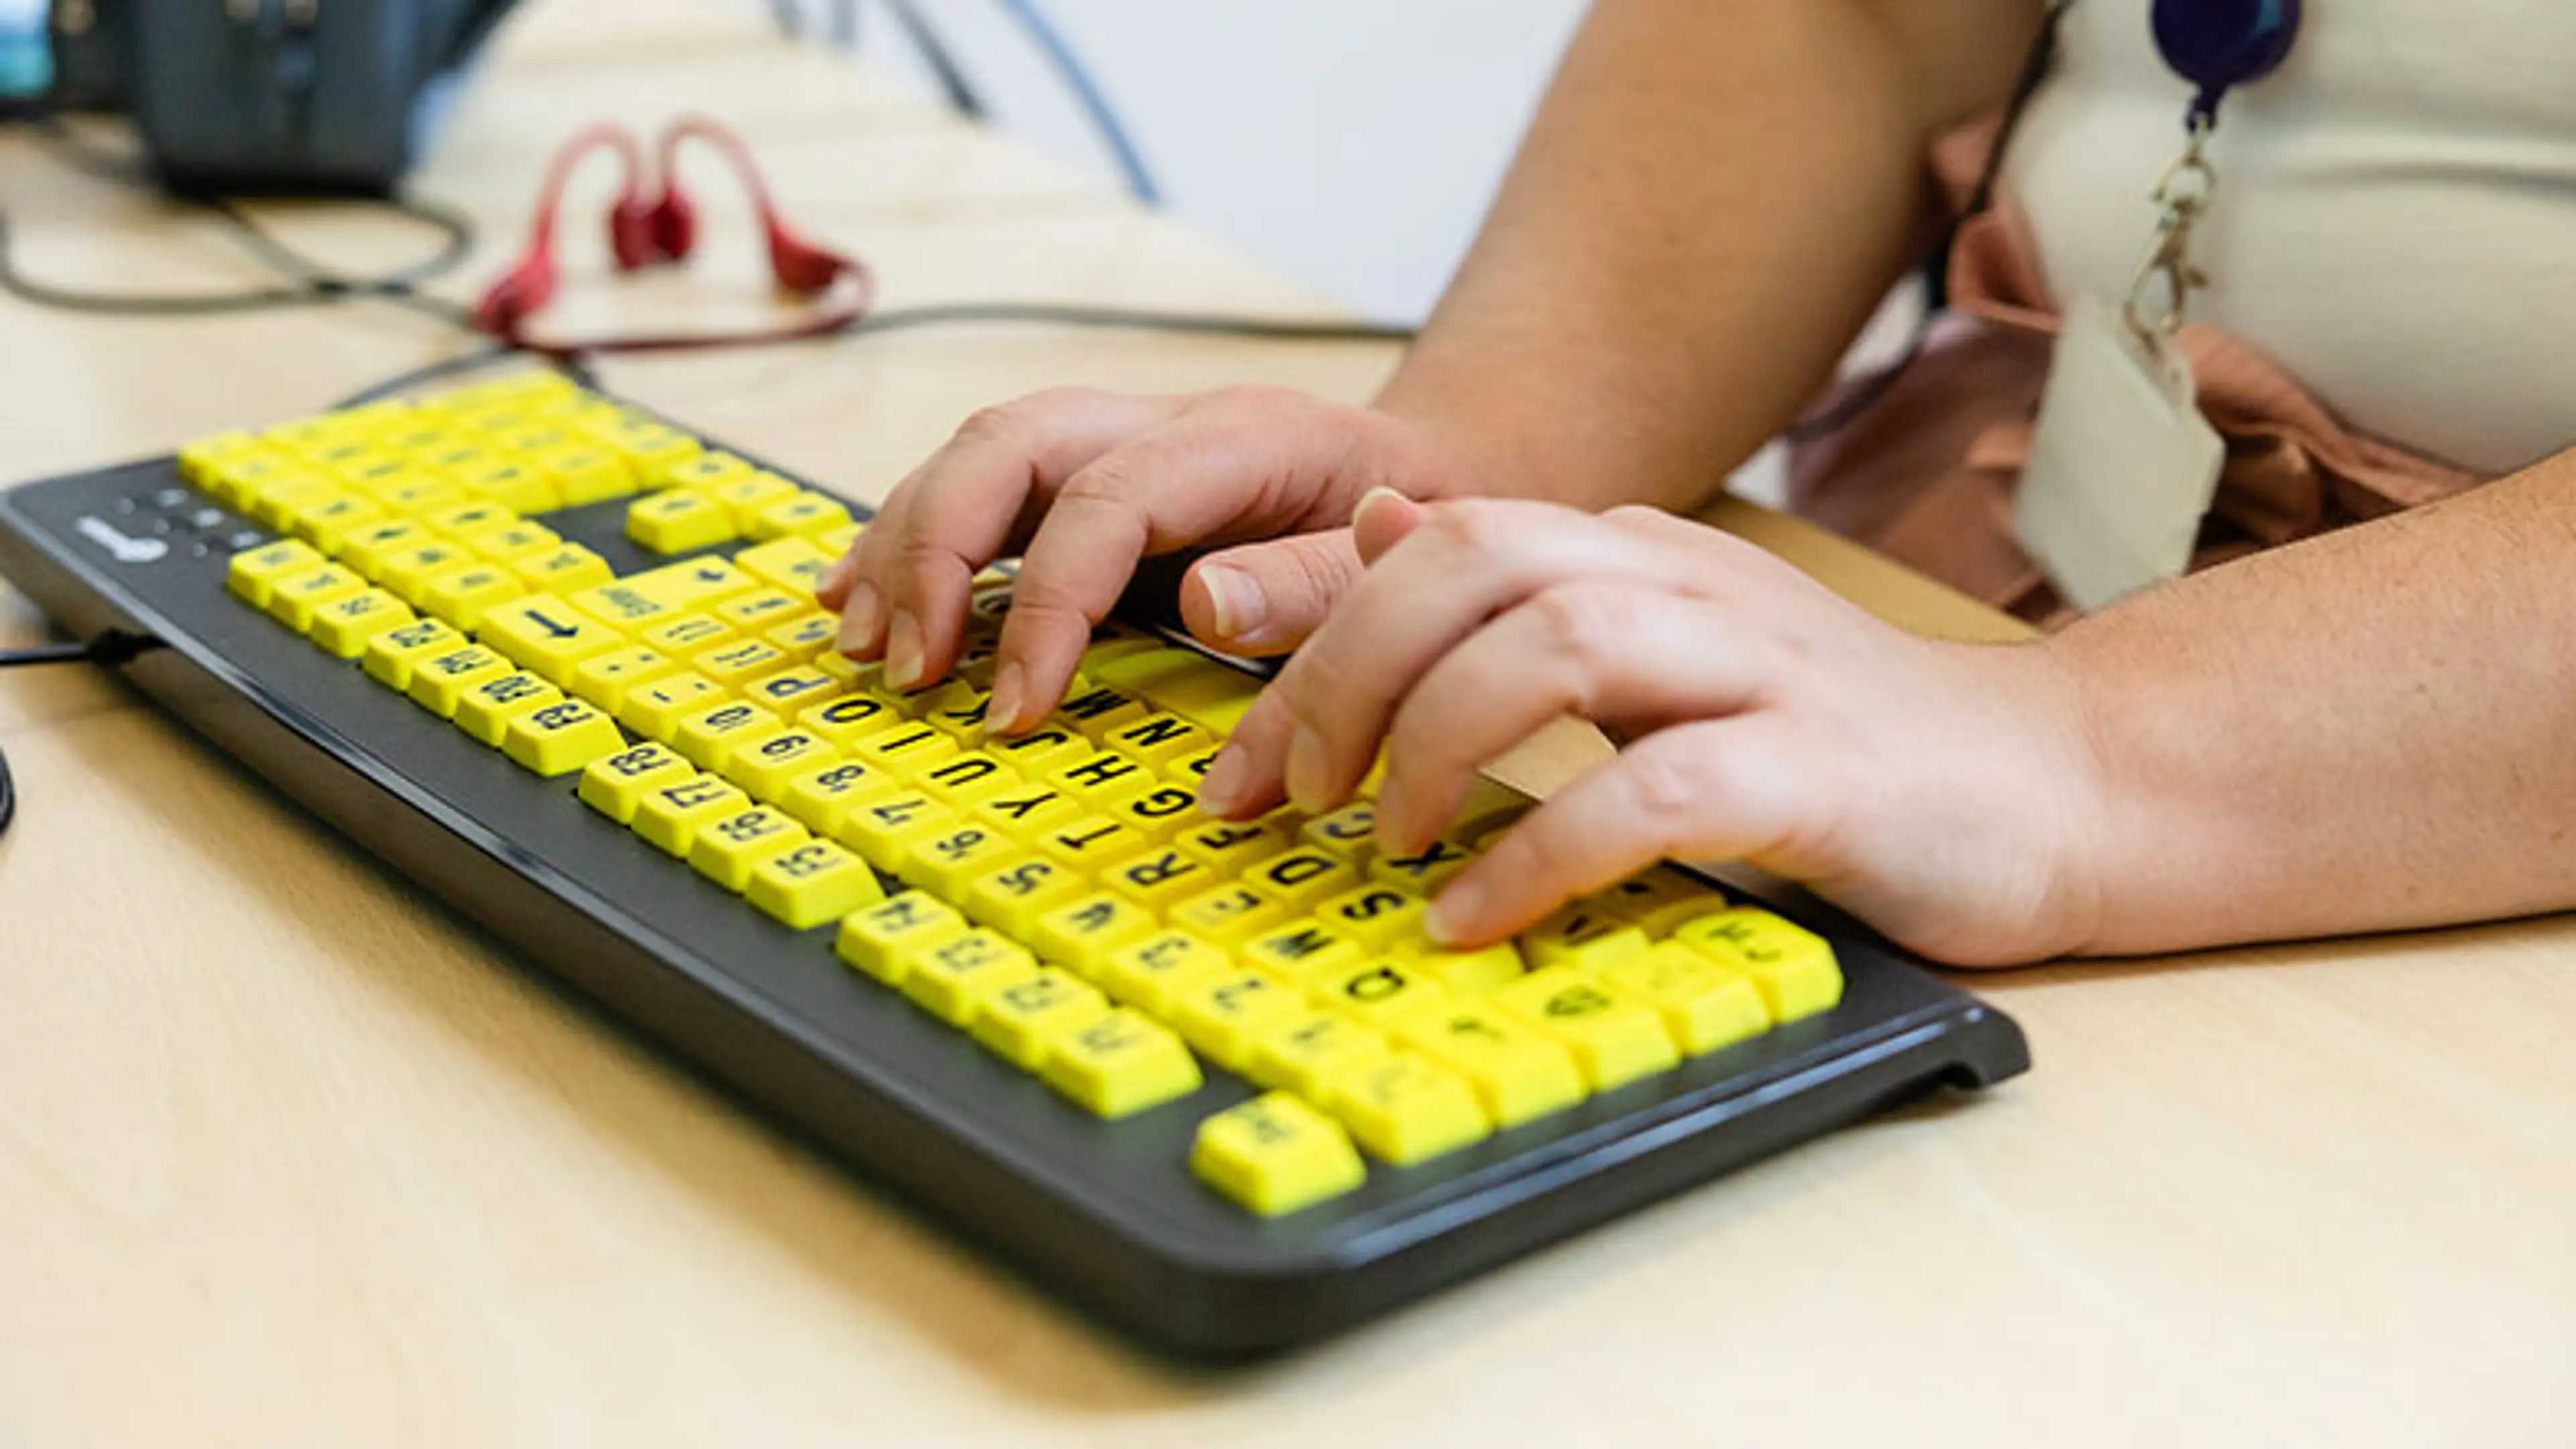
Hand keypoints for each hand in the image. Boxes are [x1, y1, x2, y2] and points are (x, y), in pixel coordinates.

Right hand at [816, 386, 1479, 734]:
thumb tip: (1208, 600)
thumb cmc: (1425, 522)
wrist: (1436, 474)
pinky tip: (858, 599)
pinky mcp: (1088, 482)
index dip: (1048, 603)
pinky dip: (910, 543)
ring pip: (974, 460)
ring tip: (868, 650)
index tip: (1015, 709)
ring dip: (907, 548)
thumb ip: (1321, 582)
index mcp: (1241, 437)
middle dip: (937, 550)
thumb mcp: (1410, 553)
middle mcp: (1160, 424)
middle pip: (1007, 444)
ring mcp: (1117, 445)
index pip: (1105, 500)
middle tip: (911, 668)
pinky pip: (979, 492)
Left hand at [1198, 494, 2111, 966]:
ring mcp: (1759, 669)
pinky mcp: (1819, 773)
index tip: (1243, 772)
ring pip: (1554, 641)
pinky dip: (1545, 852)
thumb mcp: (1661, 647)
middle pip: (1472, 561)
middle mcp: (1687, 585)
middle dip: (1348, 675)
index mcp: (1637, 553)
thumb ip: (1521, 592)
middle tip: (1294, 799)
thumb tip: (1380, 526)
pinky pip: (1652, 790)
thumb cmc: (1838, 742)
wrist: (2056, 786)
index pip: (1436, 545)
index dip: (1315, 643)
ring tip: (1388, 844)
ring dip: (1439, 744)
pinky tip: (1477, 916)